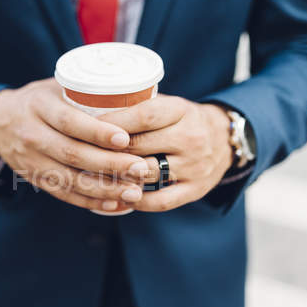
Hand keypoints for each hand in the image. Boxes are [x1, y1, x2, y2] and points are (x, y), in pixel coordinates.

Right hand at [0, 79, 148, 210]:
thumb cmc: (39, 100)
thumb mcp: (54, 86)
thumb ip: (84, 91)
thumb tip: (132, 92)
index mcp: (39, 106)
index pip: (69, 121)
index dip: (97, 132)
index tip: (124, 138)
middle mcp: (32, 135)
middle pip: (72, 154)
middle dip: (110, 164)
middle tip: (140, 168)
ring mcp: (31, 161)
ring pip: (70, 179)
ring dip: (104, 189)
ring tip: (134, 191)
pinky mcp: (35, 179)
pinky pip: (64, 194)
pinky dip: (90, 201)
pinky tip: (115, 203)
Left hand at [98, 95, 233, 211]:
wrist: (226, 140)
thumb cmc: (184, 120)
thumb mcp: (169, 104)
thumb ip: (139, 106)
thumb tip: (91, 108)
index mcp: (181, 111)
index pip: (143, 116)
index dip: (112, 123)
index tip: (85, 126)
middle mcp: (190, 138)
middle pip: (139, 146)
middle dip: (106, 150)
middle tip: (80, 153)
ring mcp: (194, 166)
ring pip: (146, 174)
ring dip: (117, 176)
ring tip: (92, 176)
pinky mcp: (195, 190)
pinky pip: (160, 201)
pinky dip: (136, 201)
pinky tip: (118, 197)